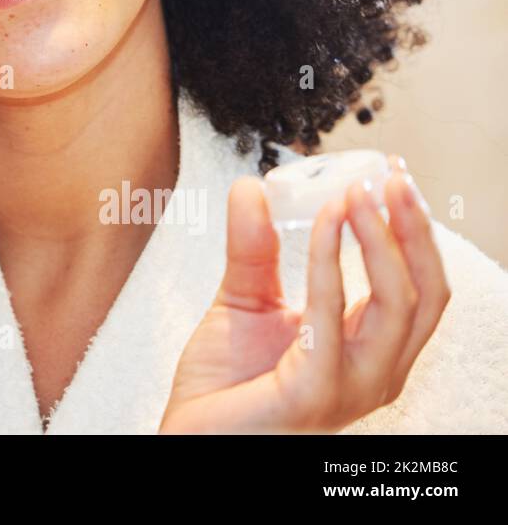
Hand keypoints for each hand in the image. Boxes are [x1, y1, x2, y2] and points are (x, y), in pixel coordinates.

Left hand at [158, 158, 449, 433]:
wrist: (191, 438)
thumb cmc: (225, 386)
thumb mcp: (245, 300)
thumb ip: (254, 248)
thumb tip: (252, 187)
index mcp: (368, 349)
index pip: (418, 287)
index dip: (414, 231)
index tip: (393, 176)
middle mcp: (373, 371)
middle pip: (424, 294)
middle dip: (413, 229)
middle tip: (390, 176)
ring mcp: (349, 386)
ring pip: (397, 306)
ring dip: (380, 240)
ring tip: (357, 192)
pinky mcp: (312, 393)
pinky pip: (332, 317)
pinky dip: (333, 262)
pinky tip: (325, 222)